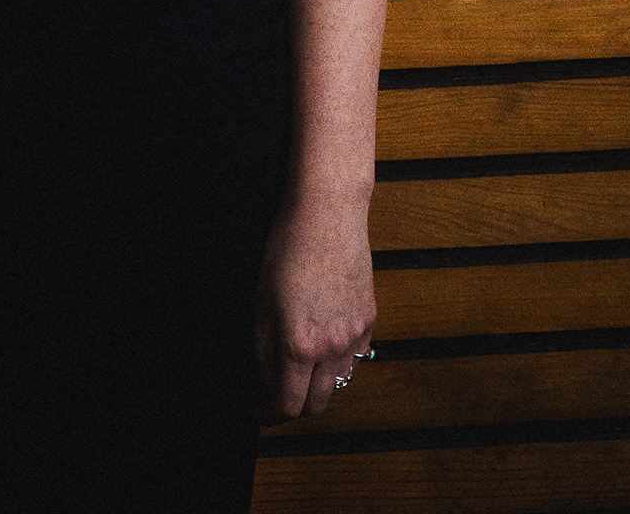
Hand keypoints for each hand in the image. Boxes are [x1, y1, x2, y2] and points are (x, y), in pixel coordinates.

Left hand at [254, 191, 374, 419]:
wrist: (329, 214)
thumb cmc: (289, 248)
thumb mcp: (261, 298)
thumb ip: (263, 347)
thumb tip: (264, 378)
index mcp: (299, 344)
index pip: (288, 404)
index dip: (270, 414)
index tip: (259, 412)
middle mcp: (331, 348)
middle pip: (317, 404)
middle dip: (295, 406)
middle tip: (277, 393)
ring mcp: (355, 336)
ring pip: (339, 383)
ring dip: (319, 384)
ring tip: (300, 367)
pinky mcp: (370, 321)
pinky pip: (355, 357)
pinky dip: (338, 361)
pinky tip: (324, 341)